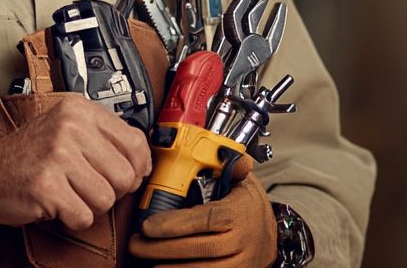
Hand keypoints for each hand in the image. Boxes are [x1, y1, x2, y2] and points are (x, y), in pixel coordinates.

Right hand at [0, 94, 150, 229]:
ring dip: (91, 205)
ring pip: (107, 198)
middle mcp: (70, 128)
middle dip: (113, 190)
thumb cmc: (26, 156)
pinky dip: (74, 218)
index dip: (138, 166)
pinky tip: (59, 204)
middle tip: (92, 188)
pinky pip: (84, 215)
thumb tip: (144, 159)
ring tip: (72, 194)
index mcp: (79, 110)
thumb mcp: (66, 129)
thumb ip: (103, 137)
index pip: (135, 141)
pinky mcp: (47, 186)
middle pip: (125, 174)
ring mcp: (58, 156)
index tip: (131, 174)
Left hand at [129, 157, 276, 267]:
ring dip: (167, 267)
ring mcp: (238, 265)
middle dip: (159, 248)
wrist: (271, 240)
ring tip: (144, 259)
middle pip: (194, 249)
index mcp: (239, 213)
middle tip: (135, 244)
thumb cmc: (249, 210)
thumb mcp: (244, 184)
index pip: (204, 219)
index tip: (147, 227)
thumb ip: (229, 167)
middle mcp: (240, 242)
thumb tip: (216, 150)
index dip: (173, 225)